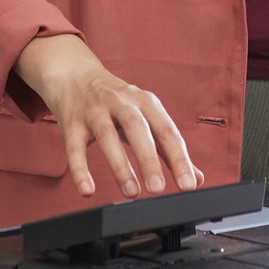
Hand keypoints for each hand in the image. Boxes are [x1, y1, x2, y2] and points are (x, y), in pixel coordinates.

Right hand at [14, 34, 203, 199]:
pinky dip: (80, 169)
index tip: (188, 185)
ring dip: (119, 164)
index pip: (166, 130)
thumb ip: (168, 148)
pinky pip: (74, 147)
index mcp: (145, 102)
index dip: (179, 158)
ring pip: (107, 135)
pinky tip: (87, 190)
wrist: (75, 75)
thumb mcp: (145, 117)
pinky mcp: (72, 122)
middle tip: (158, 189)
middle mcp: (121, 102)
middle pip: (137, 127)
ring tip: (131, 192)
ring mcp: (94, 111)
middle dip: (148, 158)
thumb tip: (196, 178)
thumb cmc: (116, 103)